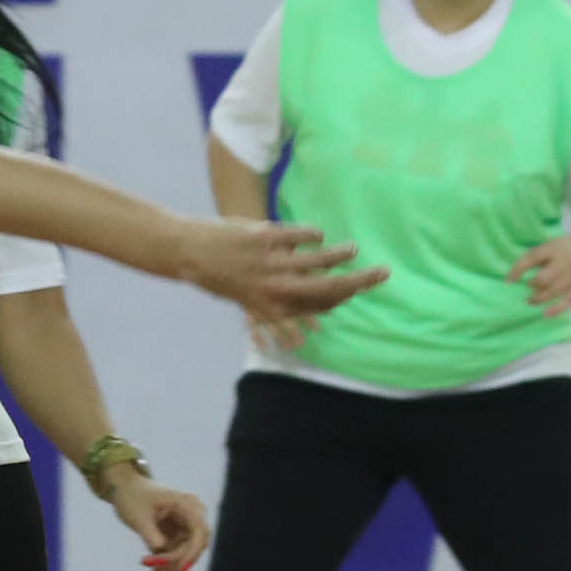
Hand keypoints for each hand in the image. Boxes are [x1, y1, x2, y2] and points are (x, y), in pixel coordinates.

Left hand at [105, 470, 212, 570]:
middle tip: (153, 569)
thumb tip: (162, 551)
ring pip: (187, 554)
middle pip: (195, 546)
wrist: (126, 489)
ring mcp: (187, 527)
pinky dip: (167, 563)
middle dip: (176, 561)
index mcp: (187, 503)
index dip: (193, 552)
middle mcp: (193, 515)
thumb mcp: (139, 517)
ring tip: (147, 564)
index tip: (179, 568)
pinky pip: (178, 556)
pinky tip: (152, 567)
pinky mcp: (179, 536)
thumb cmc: (132, 497)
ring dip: (170, 565)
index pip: (200, 532)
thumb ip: (151, 536)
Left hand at [183, 218, 385, 322]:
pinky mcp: (265, 238)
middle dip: (360, 281)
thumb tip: (304, 335)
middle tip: (382, 273)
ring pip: (318, 261)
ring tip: (354, 249)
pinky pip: (298, 236)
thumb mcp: (248, 302)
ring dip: (340, 255)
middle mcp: (276, 288)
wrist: (188, 253)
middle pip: (329, 288)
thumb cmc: (218, 280)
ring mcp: (271, 263)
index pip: (320, 306)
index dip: (344, 299)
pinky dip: (312, 235)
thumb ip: (276, 316)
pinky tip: (320, 234)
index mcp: (274, 306)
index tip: (359, 290)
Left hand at [506, 233, 570, 318]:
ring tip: (529, 301)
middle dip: (532, 285)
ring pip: (553, 292)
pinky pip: (567, 301)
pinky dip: (556, 309)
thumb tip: (518, 270)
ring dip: (538, 298)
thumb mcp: (553, 243)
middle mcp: (563, 264)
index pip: (532, 258)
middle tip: (526, 288)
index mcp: (554, 249)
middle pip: (544, 279)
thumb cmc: (569, 246)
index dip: (518, 270)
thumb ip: (538, 255)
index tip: (508, 280)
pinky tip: (545, 314)